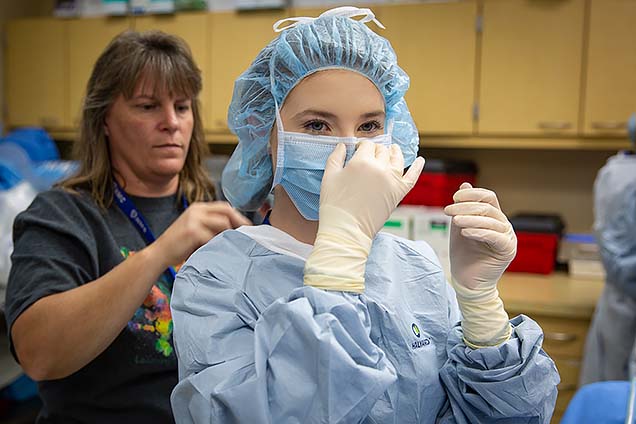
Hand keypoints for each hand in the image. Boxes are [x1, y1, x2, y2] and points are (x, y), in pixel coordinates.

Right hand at [152, 201, 250, 267]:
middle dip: (239, 223)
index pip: (225, 206)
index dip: (238, 216)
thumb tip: (236, 228)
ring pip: (223, 224)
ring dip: (229, 235)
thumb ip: (211, 224)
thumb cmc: (180, 244)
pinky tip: (219, 251)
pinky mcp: (192, 232)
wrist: (159, 253)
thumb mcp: (196, 227)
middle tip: (246, 235)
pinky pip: (214, 238)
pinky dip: (219, 245)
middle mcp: (196, 210)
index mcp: (198, 207)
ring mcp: (194, 220)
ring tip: (231, 245)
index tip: (247, 227)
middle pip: (227, 211)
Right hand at [303, 142, 423, 292]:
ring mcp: (392, 180)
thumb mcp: (329, 176)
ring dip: (395, 152)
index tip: (358, 150)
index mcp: (362, 161)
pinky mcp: (399, 193)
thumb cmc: (335, 204)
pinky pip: (412, 177)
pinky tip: (420, 160)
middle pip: (382, 150)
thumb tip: (342, 146)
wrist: (347, 229)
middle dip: (376, 150)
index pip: (367, 145)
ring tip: (393, 149)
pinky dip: (417, 167)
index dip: (362, 146)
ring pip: (397, 158)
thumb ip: (336, 157)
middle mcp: (380, 168)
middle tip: (371, 154)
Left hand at [444, 183, 515, 290]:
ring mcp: (508, 238)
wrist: (467, 281)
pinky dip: (479, 232)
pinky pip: (495, 237)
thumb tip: (465, 185)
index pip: (488, 197)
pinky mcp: (507, 250)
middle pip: (488, 208)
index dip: (471, 194)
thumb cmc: (464, 255)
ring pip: (491, 221)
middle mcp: (503, 225)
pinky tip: (465, 232)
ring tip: (454, 221)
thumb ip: (463, 208)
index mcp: (494, 218)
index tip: (454, 198)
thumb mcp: (460, 227)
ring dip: (470, 219)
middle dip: (466, 207)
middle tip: (448, 210)